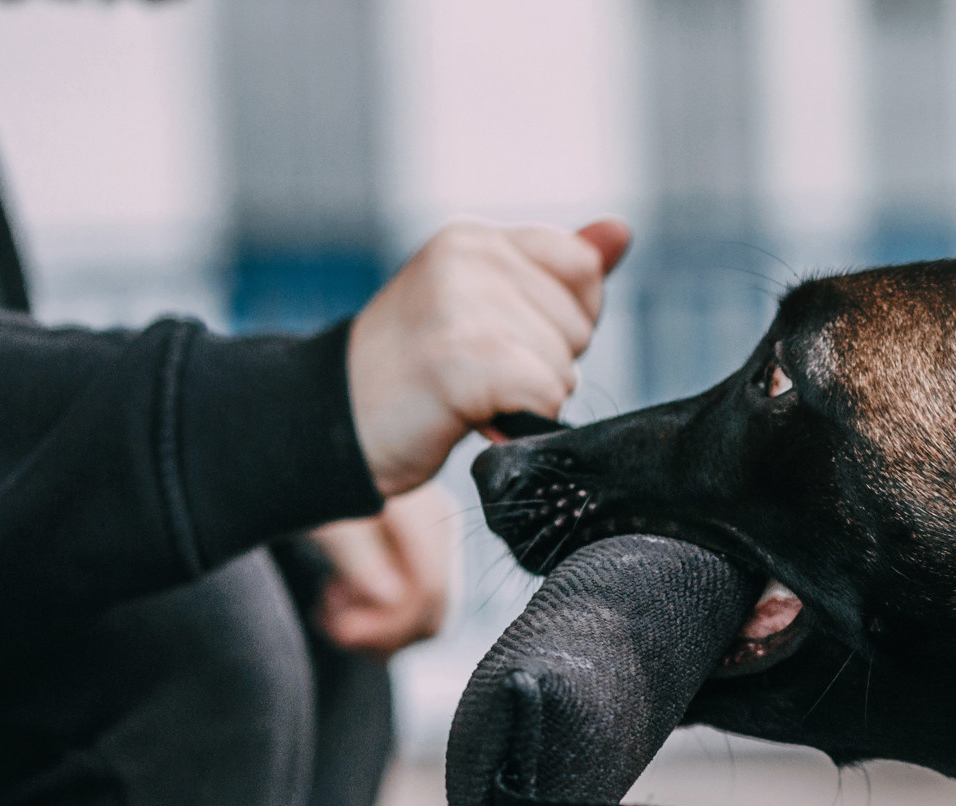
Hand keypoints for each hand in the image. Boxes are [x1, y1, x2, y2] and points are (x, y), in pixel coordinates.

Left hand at [311, 483, 459, 656]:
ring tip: (331, 607)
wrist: (300, 452)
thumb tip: (390, 599)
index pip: (428, 589)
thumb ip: (360, 557)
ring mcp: (434, 543)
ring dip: (376, 626)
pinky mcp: (418, 555)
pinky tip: (342, 597)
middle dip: (380, 631)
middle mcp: (440, 529)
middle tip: (332, 624)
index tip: (340, 630)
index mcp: (425, 514)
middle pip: (432, 610)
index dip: (387, 624)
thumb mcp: (326, 518)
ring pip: (425, 617)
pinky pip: (413, 605)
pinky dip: (377, 615)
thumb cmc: (307, 474)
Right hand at [347, 217, 631, 495]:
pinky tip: (469, 412)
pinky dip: (517, 420)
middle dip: (542, 366)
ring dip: (526, 399)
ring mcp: (461, 303)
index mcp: (474, 240)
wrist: (334, 421)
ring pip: (563, 366)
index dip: (559, 323)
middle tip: (475, 374)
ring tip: (466, 393)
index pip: (582, 268)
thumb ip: (556, 272)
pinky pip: (543, 396)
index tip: (504, 340)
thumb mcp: (483, 306)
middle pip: (579, 325)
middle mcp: (468, 259)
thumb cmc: (415, 373)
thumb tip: (621, 233)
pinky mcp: (461, 355)